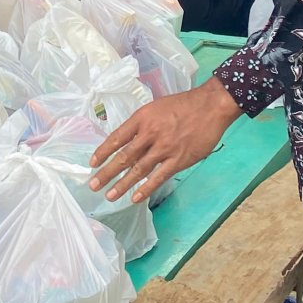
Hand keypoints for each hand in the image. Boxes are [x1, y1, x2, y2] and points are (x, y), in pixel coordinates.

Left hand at [90, 80, 241, 204]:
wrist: (210, 106)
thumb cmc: (183, 104)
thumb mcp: (156, 107)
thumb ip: (143, 124)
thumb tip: (129, 140)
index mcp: (142, 118)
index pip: (117, 137)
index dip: (103, 152)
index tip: (92, 163)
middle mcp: (150, 133)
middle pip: (124, 156)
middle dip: (107, 172)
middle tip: (93, 185)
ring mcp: (164, 148)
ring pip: (138, 170)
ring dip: (122, 184)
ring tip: (109, 195)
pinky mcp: (178, 160)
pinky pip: (158, 177)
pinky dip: (145, 189)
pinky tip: (135, 198)